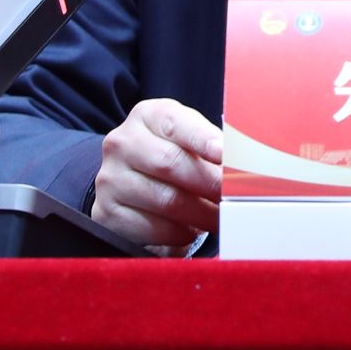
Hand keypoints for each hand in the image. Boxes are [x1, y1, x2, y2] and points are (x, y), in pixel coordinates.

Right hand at [90, 98, 223, 254]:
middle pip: (170, 164)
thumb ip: (213, 144)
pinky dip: (179, 233)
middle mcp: (122, 143)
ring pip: (164, 200)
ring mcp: (110, 178)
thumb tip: (243, 164)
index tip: (225, 155)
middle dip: (209, 184)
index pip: (176, 124)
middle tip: (235, 199)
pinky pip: (151, 228)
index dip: (203, 139)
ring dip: (200, 214)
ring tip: (220, 218)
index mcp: (148, 116)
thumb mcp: (190, 137)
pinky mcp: (106, 212)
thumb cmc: (172, 152)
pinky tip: (191, 231)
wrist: (131, 176)